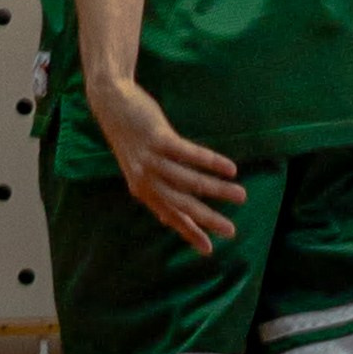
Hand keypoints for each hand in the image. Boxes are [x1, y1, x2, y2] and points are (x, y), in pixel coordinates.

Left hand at [90, 78, 247, 253]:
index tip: (209, 249)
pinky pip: (189, 154)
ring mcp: (151, 160)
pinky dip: (211, 162)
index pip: (170, 216)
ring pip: (190, 180)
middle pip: (182, 203)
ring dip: (218, 189)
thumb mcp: (137, 169)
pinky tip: (230, 168)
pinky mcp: (158, 139)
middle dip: (208, 218)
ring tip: (241, 195)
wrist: (111, 104)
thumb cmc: (129, 137)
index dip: (190, 233)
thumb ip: (153, 193)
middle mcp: (145, 179)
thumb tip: (166, 220)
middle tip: (231, 231)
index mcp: (142, 190)